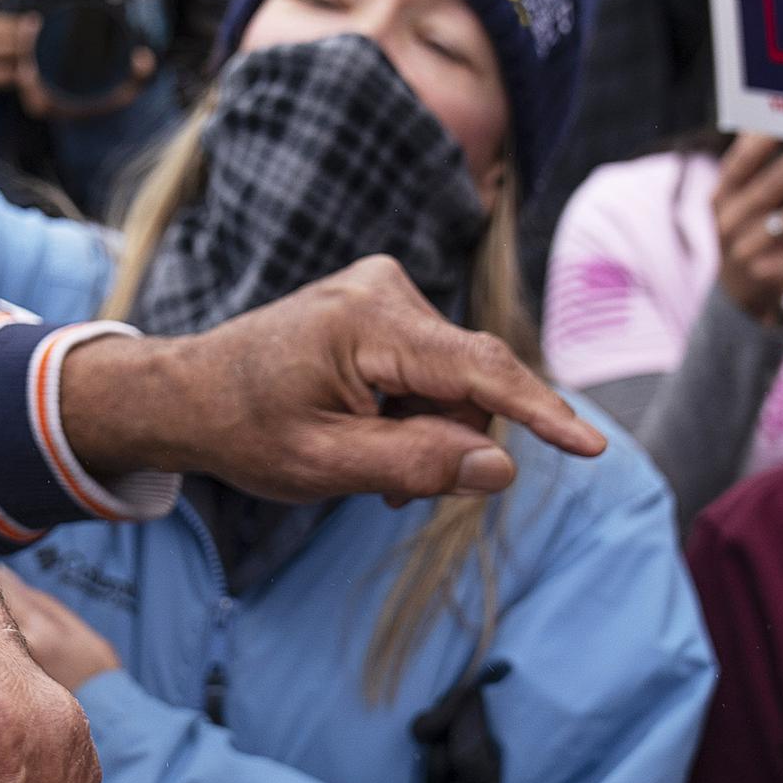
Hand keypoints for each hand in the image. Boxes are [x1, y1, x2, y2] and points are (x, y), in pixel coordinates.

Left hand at [61, 256, 607, 504]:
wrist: (190, 392)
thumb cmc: (244, 429)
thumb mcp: (323, 465)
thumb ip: (415, 465)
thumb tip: (502, 466)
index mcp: (369, 323)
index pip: (479, 370)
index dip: (539, 413)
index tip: (592, 447)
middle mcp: (387, 289)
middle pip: (470, 386)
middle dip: (447, 443)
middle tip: (385, 493)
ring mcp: (386, 291)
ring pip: (455, 384)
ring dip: (428, 432)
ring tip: (366, 461)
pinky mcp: (385, 304)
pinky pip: (434, 371)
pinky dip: (415, 412)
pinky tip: (370, 433)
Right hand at [713, 134, 782, 322]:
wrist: (739, 291)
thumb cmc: (749, 229)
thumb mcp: (738, 200)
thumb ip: (755, 167)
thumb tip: (778, 116)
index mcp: (721, 197)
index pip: (739, 164)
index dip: (762, 141)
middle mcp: (730, 222)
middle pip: (768, 189)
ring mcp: (748, 251)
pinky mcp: (770, 274)